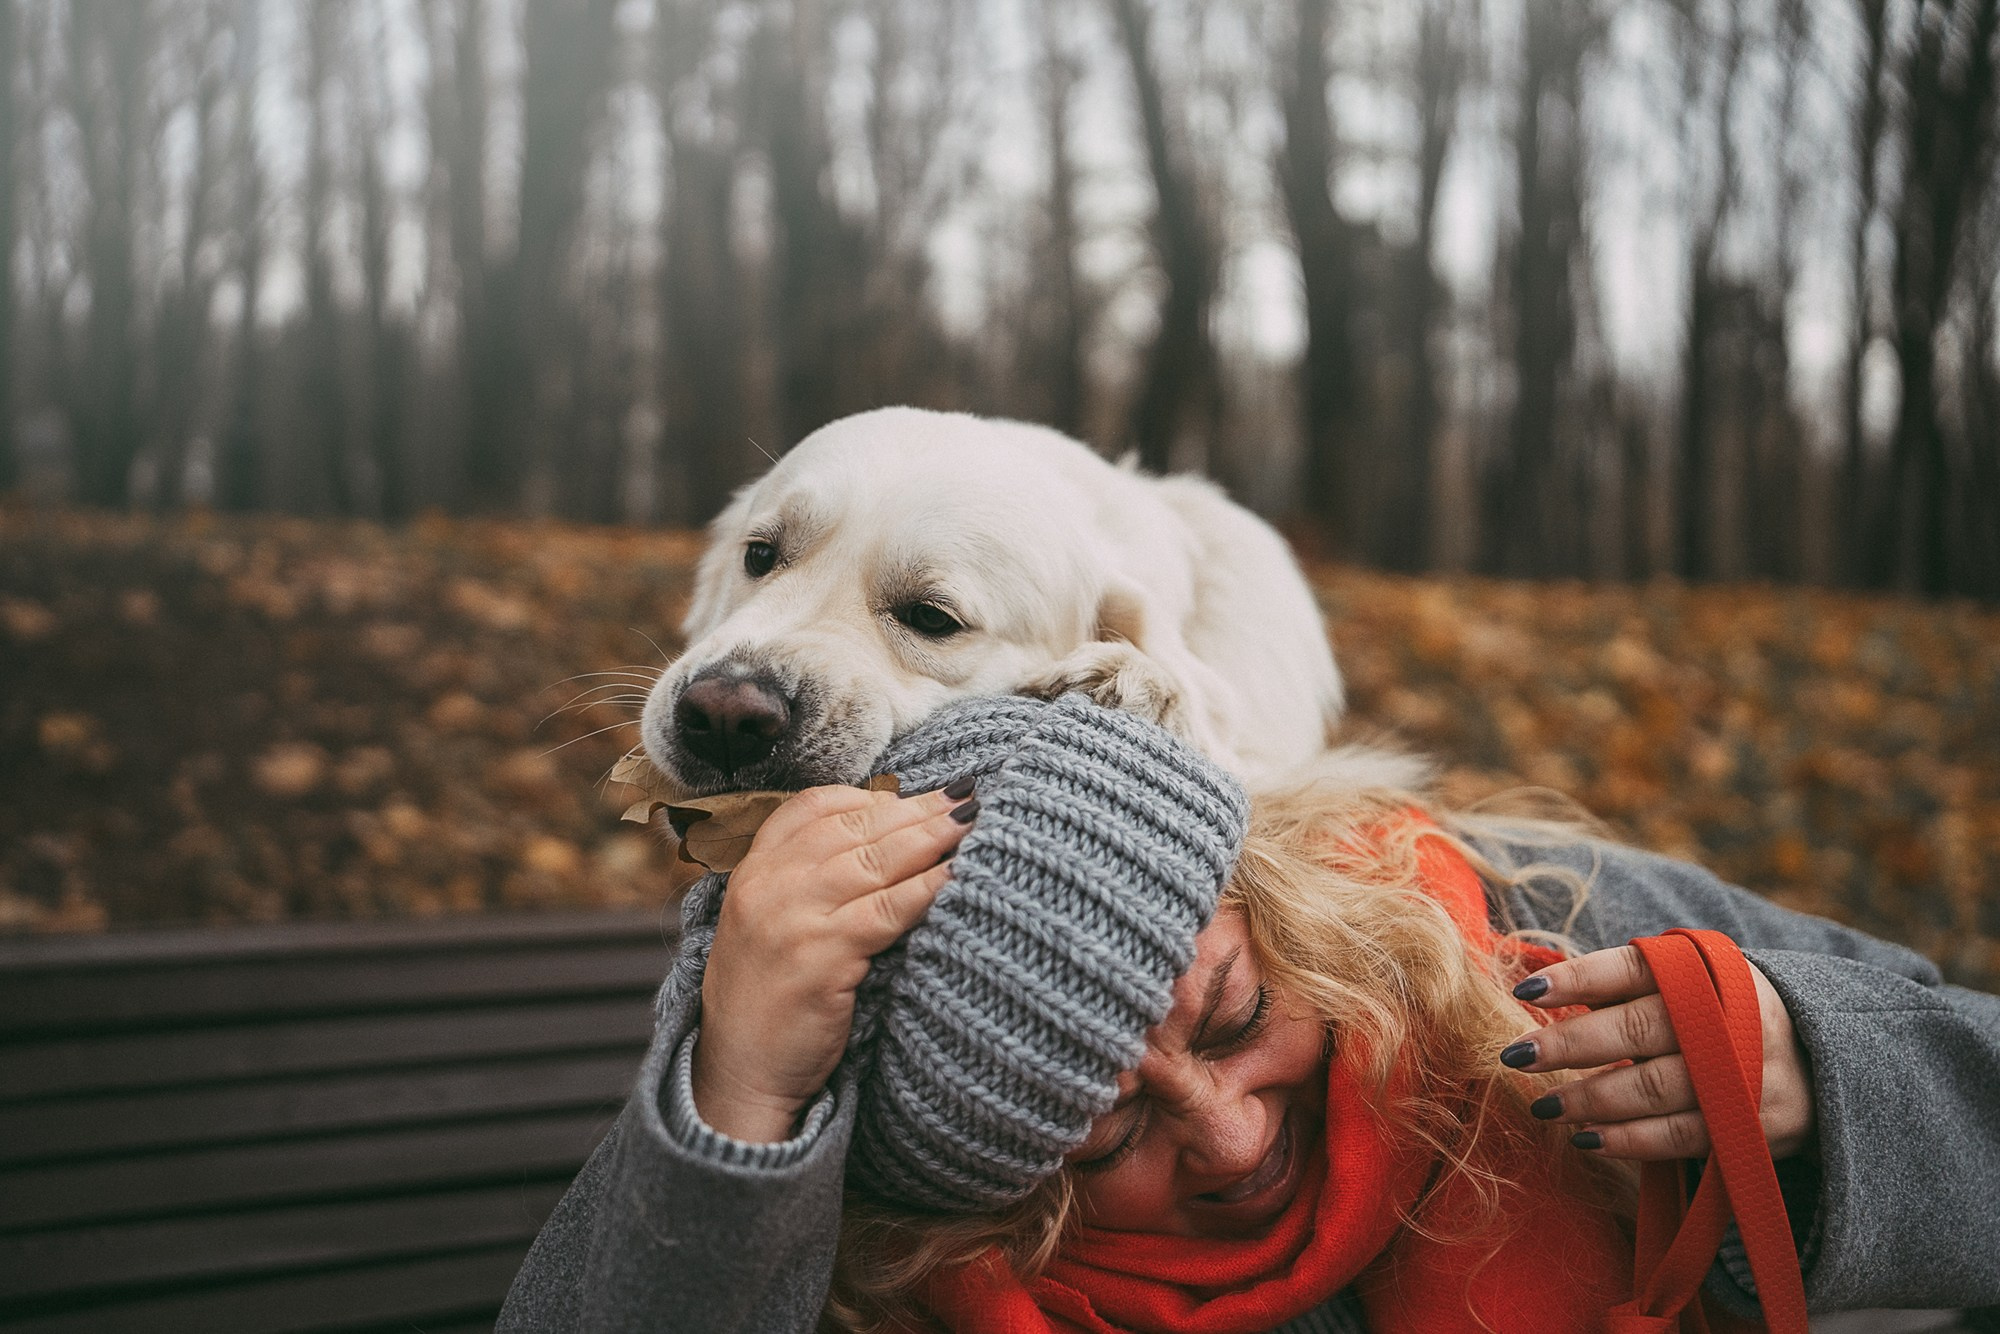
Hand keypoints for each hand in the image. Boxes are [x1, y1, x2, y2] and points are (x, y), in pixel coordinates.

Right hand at [691, 781, 975, 1141]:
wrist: (740, 1073)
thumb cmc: (770, 1001)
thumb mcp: (775, 924)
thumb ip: (814, 881)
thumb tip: (892, 840)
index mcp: (754, 870)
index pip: (815, 807)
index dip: (874, 796)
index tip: (921, 793)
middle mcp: (768, 885)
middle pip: (855, 828)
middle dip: (916, 809)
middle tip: (966, 795)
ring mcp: (792, 919)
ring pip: (875, 861)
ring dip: (931, 837)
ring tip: (972, 821)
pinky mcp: (820, 958)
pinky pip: (887, 910)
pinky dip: (927, 887)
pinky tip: (956, 874)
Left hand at [1503, 945, 1815, 1160]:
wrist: (1826, 1058)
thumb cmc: (1721, 1014)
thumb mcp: (1691, 982)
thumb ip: (1625, 985)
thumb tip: (1538, 987)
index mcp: (1705, 970)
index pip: (1634, 968)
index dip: (1578, 978)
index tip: (1526, 992)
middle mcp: (1728, 1016)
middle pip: (1637, 1029)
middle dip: (1571, 1043)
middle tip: (1517, 1055)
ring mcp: (1747, 1072)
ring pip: (1654, 1088)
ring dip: (1591, 1099)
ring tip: (1545, 1106)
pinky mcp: (1758, 1125)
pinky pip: (1682, 1137)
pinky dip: (1629, 1141)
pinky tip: (1587, 1139)